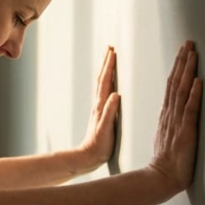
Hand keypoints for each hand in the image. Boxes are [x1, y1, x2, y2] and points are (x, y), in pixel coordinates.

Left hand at [77, 46, 120, 168]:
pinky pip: (104, 92)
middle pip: (102, 78)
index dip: (109, 66)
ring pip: (102, 84)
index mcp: (101, 105)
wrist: (88, 156)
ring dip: (106, 70)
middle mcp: (98, 104)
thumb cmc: (98, 145)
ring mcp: (99, 108)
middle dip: (106, 62)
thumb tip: (116, 94)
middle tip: (110, 47)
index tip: (113, 51)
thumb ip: (110, 112)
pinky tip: (110, 82)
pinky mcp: (101, 113)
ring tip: (110, 59)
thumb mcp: (105, 128)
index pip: (105, 81)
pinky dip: (107, 82)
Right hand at [148, 41, 203, 194]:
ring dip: (188, 71)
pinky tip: (198, 81)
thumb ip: (172, 120)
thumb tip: (178, 109)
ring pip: (182, 91)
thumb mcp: (167, 135)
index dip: (178, 67)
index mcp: (166, 114)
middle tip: (188, 43)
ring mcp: (177, 121)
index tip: (183, 52)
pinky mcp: (186, 131)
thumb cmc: (166, 161)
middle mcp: (170, 114)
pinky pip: (190, 109)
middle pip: (176, 82)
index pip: (172, 85)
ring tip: (192, 54)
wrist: (161, 176)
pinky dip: (194, 94)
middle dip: (182, 62)